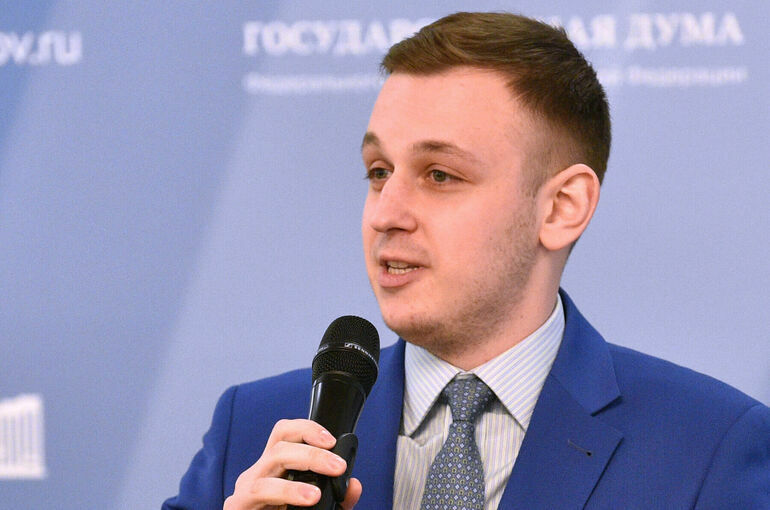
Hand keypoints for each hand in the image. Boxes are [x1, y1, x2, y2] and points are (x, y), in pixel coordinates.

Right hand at [223, 419, 361, 509]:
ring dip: (299, 471)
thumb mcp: (317, 508)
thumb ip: (337, 498)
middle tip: (338, 466)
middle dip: (313, 452)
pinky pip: (260, 490)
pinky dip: (287, 491)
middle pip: (282, 444)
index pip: (287, 433)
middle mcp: (260, 472)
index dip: (308, 429)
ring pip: (271, 460)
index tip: (332, 440)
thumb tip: (354, 486)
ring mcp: (247, 487)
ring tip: (319, 492)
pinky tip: (305, 499)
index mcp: (277, 467)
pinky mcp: (238, 504)